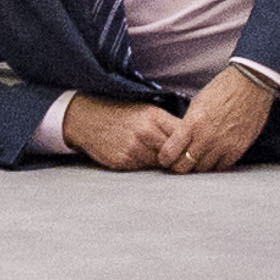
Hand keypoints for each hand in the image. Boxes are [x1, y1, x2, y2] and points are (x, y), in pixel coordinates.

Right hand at [60, 94, 180, 171]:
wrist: (87, 118)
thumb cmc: (121, 113)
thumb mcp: (147, 110)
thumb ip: (167, 124)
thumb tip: (192, 139)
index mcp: (155, 117)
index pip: (184, 136)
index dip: (190, 144)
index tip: (192, 147)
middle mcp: (145, 133)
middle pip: (174, 154)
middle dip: (177, 157)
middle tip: (178, 157)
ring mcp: (133, 149)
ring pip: (159, 164)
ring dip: (160, 163)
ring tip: (154, 154)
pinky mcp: (122, 162)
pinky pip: (142, 168)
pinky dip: (143, 165)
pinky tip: (137, 155)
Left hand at [159, 66, 273, 171]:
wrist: (251, 84)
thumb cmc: (223, 89)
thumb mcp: (197, 103)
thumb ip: (188, 125)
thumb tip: (180, 141)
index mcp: (193, 123)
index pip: (170, 152)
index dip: (165, 158)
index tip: (166, 158)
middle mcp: (207, 137)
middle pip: (185, 166)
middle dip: (179, 166)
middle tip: (180, 162)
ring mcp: (223, 145)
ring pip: (203, 169)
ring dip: (198, 165)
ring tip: (198, 158)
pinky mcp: (238, 149)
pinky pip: (221, 166)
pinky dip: (215, 163)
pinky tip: (214, 156)